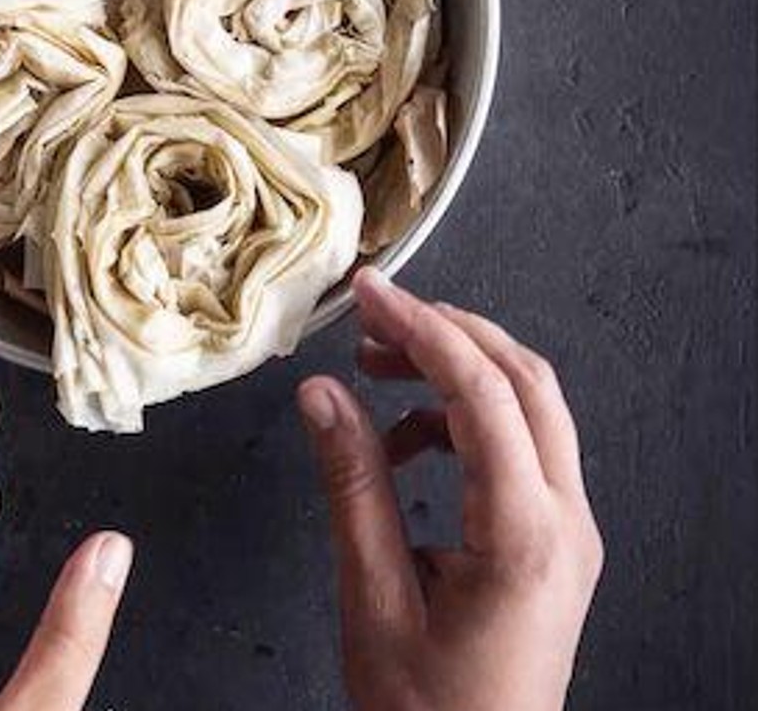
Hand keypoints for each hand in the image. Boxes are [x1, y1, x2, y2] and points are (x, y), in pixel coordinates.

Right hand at [298, 269, 603, 710]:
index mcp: (525, 536)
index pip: (482, 393)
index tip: (371, 293)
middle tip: (374, 314)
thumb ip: (352, 486)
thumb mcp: (373, 598)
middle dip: (447, 331)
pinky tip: (401, 439)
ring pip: (530, 406)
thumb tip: (324, 395)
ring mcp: (568, 531)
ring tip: (375, 371)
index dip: (421, 328)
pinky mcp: (554, 540)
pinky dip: (461, 418)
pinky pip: (520, 446)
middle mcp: (565, 524)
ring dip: (455, 371)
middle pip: (525, 380)